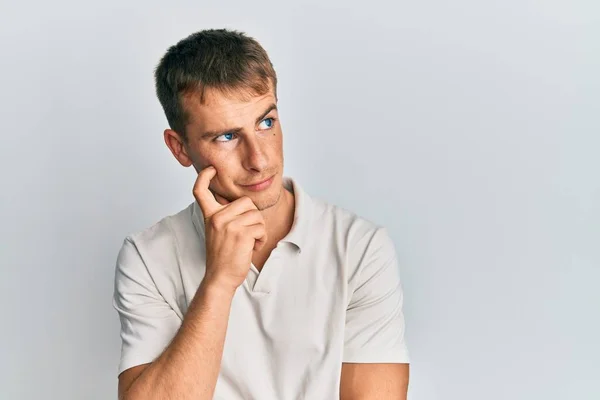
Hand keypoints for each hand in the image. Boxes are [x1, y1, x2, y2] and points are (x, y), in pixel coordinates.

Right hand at [193, 166, 267, 291]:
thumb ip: (224, 215)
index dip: (204, 176)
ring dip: (258, 229)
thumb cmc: (222, 256)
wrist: (220, 277)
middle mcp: (217, 217)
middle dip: (253, 217)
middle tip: (248, 232)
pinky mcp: (241, 234)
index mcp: (210, 215)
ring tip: (249, 242)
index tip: (211, 169)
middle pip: (246, 201)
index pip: (200, 191)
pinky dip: (261, 239)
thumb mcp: (217, 231)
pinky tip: (252, 247)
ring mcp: (228, 225)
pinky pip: (261, 228)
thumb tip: (240, 202)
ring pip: (256, 215)